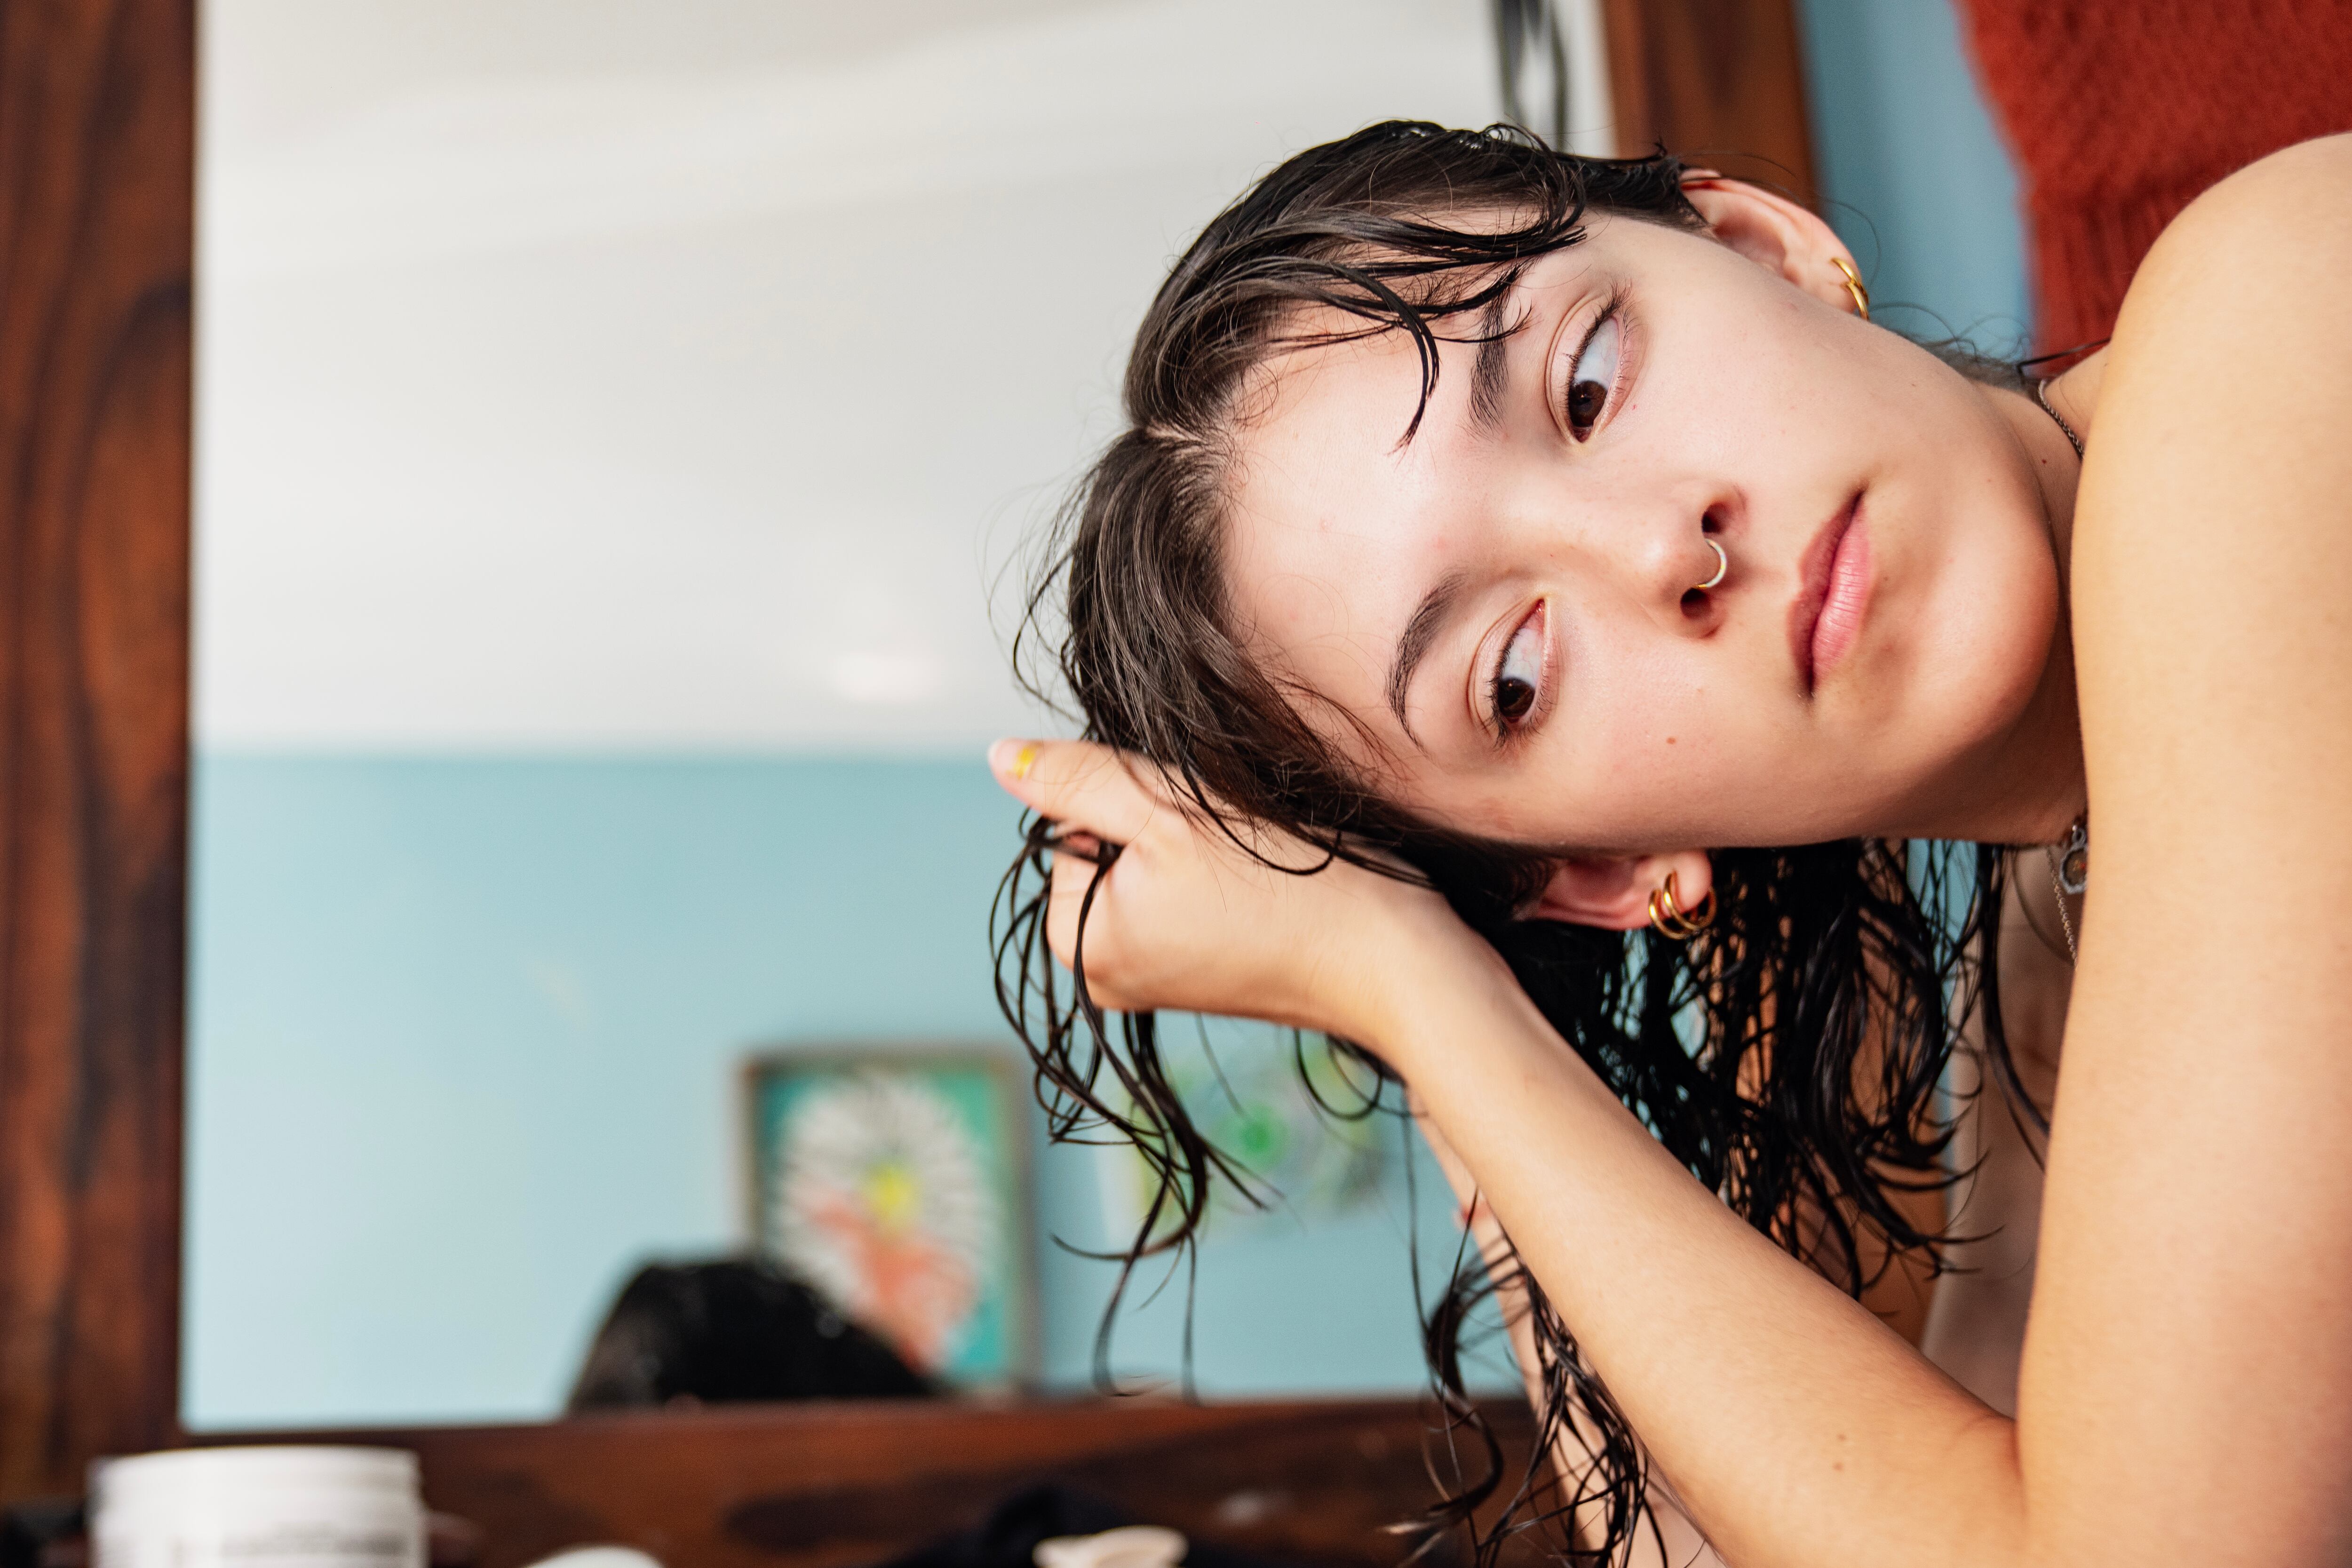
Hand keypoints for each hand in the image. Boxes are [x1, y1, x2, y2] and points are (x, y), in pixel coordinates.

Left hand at [989, 737, 1469, 1044]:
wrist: (1395, 964)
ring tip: (1254, 869)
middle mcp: (1104, 977)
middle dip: (1164, 826)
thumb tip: (999, 757)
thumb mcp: (1170, 811)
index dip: (1133, 799)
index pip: (1072, 825)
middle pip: (1109, 849)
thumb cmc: (1289, 888)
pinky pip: (1188, 898)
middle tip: (1232, 845)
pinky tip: (1266, 890)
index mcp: (1078, 945)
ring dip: (1197, 848)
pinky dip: (1222, 879)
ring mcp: (1155, 981)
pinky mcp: (1204, 976)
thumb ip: (1079, 779)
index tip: (1195, 823)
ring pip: (1153, 867)